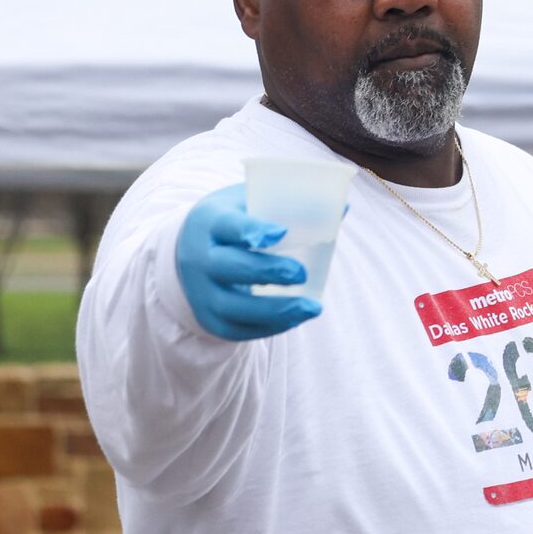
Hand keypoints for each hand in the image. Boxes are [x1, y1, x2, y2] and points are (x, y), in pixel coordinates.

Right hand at [174, 184, 318, 341]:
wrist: (191, 248)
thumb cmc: (234, 222)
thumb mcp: (249, 204)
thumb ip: (288, 205)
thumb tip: (342, 210)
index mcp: (209, 222)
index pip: (227, 226)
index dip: (251, 230)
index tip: (281, 233)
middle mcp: (198, 258)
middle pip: (227, 267)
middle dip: (266, 272)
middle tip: (301, 273)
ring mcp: (200, 291)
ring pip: (231, 306)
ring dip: (274, 310)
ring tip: (312, 307)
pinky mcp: (208, 317)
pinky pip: (236, 329)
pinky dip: (268, 327)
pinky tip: (296, 319)